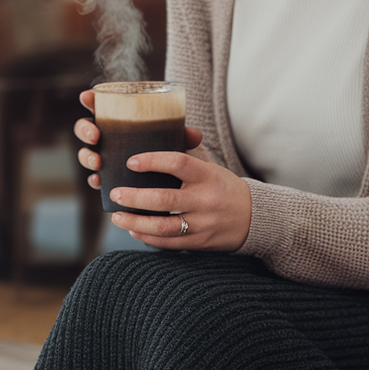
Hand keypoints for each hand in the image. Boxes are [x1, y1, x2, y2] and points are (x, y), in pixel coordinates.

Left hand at [73, 91, 250, 250]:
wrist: (253, 218)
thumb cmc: (223, 187)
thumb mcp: (210, 166)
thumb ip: (187, 150)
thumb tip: (164, 126)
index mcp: (207, 175)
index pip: (178, 163)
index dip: (152, 161)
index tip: (131, 162)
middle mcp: (205, 200)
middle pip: (164, 199)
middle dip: (134, 197)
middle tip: (114, 193)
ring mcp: (202, 223)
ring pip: (163, 226)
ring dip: (136, 222)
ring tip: (116, 216)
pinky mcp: (199, 242)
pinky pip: (169, 243)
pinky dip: (148, 237)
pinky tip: (133, 230)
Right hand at [74, 90, 203, 188]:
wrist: (170, 182)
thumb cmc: (167, 152)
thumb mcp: (174, 142)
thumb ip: (182, 136)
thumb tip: (195, 135)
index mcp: (120, 121)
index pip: (100, 105)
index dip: (90, 99)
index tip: (87, 97)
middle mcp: (107, 138)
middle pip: (86, 128)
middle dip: (85, 130)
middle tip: (96, 135)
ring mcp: (104, 158)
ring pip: (86, 154)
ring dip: (87, 156)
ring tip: (98, 162)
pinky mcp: (107, 178)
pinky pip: (95, 179)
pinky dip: (94, 180)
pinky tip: (99, 181)